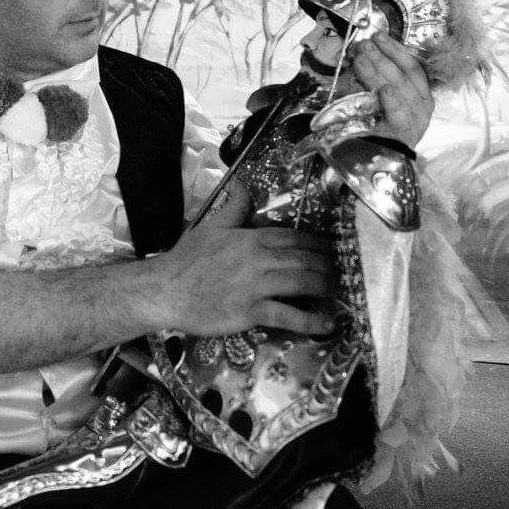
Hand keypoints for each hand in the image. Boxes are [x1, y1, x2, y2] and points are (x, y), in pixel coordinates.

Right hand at [145, 181, 336, 336]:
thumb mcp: (211, 225)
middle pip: (305, 260)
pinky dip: (310, 320)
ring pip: (302, 283)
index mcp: (252, 238)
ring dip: (325, 287)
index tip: (332, 249)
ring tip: (338, 292)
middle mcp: (260, 260)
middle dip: (328, 265)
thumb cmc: (187, 259)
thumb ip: (234, 206)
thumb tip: (244, 184)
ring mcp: (257, 286)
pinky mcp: (251, 311)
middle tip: (342, 271)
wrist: (166, 289)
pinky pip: (287, 315)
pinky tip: (327, 324)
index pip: (295, 238)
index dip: (318, 244)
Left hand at [352, 30, 433, 147]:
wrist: (383, 163)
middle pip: (402, 76)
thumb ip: (379, 80)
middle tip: (362, 45)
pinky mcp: (402, 135)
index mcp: (421, 96)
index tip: (378, 37)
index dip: (395, 50)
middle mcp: (422, 107)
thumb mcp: (385, 102)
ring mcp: (414, 121)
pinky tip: (384, 90)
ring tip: (361, 58)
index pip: (411, 67)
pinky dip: (392, 101)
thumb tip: (361, 54)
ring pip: (398, 90)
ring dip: (378, 72)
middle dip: (381, 57)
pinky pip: (399, 115)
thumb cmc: (383, 128)